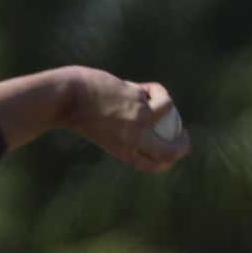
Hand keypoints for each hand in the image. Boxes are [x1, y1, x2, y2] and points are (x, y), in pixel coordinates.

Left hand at [71, 71, 189, 173]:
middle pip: (169, 154)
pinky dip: (158, 91)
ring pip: (172, 122)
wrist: (68, 98)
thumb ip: (122, 130)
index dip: (166, 159)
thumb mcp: (102, 129)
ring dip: (170, 107)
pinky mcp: (140, 106)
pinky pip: (163, 99)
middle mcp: (133, 143)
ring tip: (159, 97)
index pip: (153, 165)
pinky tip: (145, 87)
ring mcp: (138, 125)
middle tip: (183, 133)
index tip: (170, 146)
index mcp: (122, 152)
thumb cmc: (80, 111)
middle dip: (183, 145)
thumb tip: (143, 120)